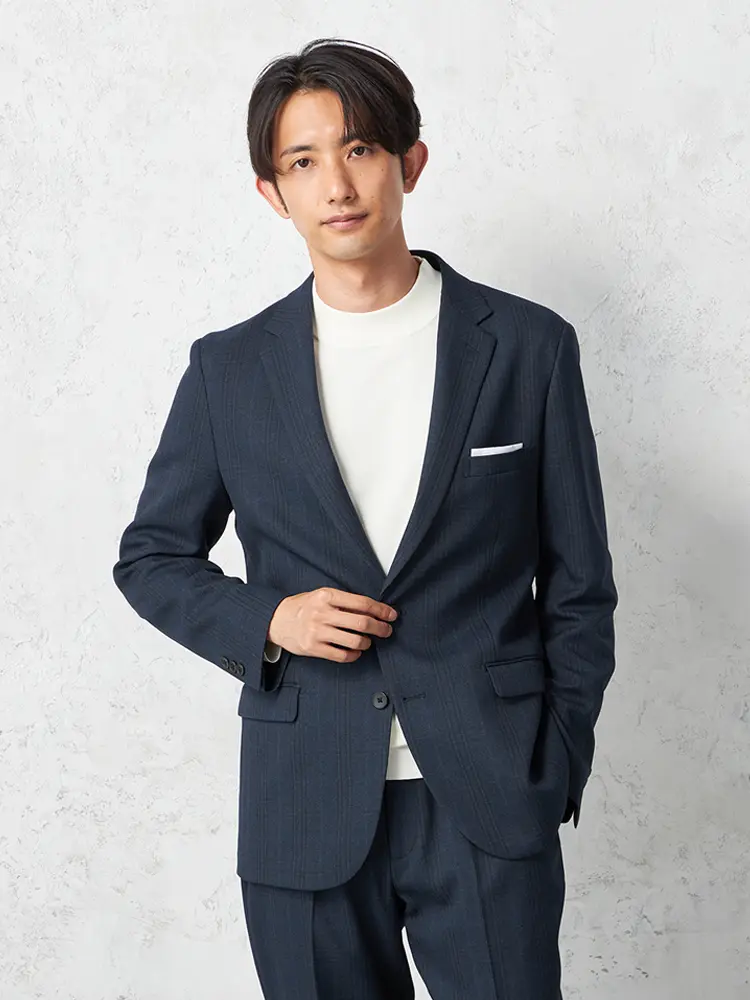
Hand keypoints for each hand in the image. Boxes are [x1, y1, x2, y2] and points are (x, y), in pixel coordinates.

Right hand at [267, 587, 397, 661]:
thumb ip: (345, 601)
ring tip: (368, 641)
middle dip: (380, 628)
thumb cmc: (304, 606)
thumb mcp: (322, 596)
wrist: (276, 620)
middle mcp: (322, 613)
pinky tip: (356, 651)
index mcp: (327, 596)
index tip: (391, 615)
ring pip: (355, 641)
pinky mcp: (313, 648)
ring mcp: (317, 632)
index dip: (381, 610)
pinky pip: (342, 655)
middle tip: (387, 630)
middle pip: (362, 622)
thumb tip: (375, 610)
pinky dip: (354, 654)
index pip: (362, 603)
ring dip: (367, 642)